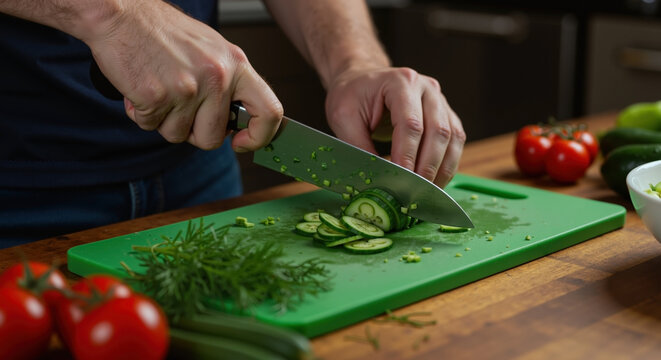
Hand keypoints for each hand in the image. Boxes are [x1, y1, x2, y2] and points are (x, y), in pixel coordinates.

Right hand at [82, 1, 281, 151]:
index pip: (270, 111)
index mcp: (235, 64)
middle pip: (213, 137)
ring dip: (164, 121)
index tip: (242, 142)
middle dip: (193, 132)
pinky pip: (150, 126)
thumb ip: (228, 84)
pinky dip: (141, 114)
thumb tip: (239, 120)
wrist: (120, 13)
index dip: (260, 136)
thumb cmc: (162, 31)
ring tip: (158, 89)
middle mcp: (217, 77)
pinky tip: (140, 87)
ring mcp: (187, 88)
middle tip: (178, 108)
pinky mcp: (157, 97)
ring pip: (178, 135)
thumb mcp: (210, 50)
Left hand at [325, 66, 465, 187]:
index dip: (407, 154)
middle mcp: (427, 88)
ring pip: (452, 137)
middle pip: (438, 131)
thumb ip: (359, 145)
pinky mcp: (446, 114)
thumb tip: (377, 177)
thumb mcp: (343, 117)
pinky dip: (448, 164)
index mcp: (401, 82)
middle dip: (427, 166)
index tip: (402, 178)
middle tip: (415, 191)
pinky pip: (456, 140)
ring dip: (442, 168)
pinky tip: (435, 181)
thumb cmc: (352, 95)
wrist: (362, 79)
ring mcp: (440, 100)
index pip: (410, 123)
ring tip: (427, 192)